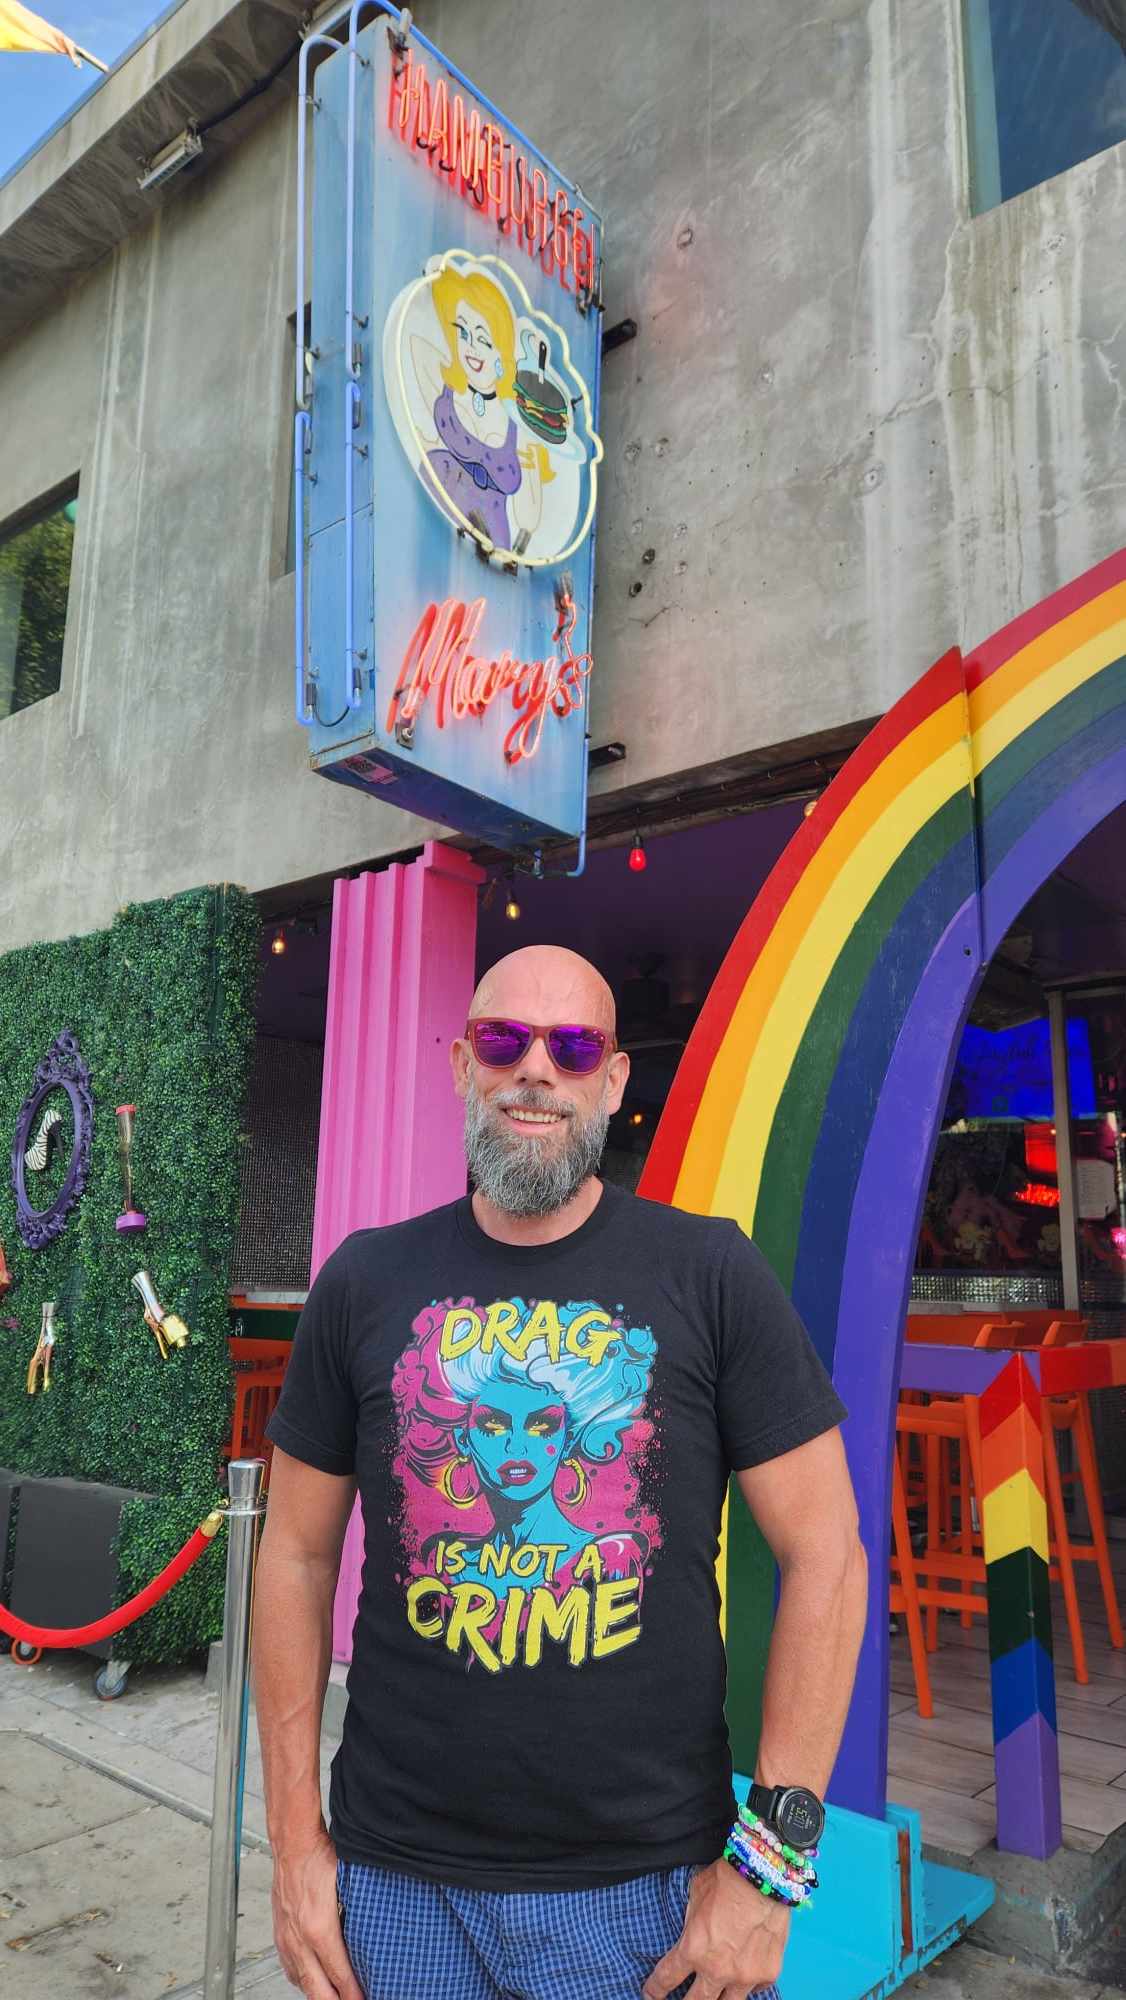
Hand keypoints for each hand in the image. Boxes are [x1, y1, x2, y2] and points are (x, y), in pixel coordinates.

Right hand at [272, 1828, 362, 1999]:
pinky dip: (303, 1981)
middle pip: (317, 1990)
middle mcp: (300, 1940)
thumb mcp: (349, 1885)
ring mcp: (287, 1939)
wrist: (292, 1844)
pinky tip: (313, 1981)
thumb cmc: (320, 1858)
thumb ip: (359, 1914)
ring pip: (302, 1983)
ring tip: (336, 1997)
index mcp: (319, 1929)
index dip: (353, 1995)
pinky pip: (290, 1969)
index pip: (339, 1975)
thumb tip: (377, 1931)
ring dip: (319, 1994)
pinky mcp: (280, 1935)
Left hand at [641, 1859, 790, 1999]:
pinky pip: (756, 1989)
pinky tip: (746, 1978)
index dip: (655, 1989)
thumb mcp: (696, 1895)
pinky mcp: (768, 1973)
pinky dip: (749, 1985)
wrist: (764, 1876)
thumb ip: (692, 1920)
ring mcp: (744, 1976)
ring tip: (715, 1996)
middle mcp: (716, 1970)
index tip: (651, 1994)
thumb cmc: (726, 1879)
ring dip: (719, 1999)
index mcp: (692, 1950)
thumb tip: (693, 1927)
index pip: (666, 1978)